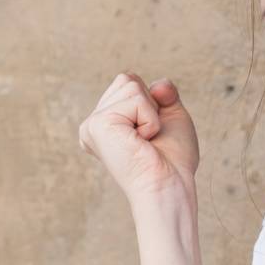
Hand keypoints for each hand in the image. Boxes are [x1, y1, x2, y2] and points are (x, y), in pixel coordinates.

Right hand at [78, 73, 200, 203]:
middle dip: (150, 104)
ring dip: (150, 112)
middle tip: (149, 138)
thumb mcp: (171, 116)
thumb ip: (164, 92)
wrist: (169, 184)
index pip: (128, 82)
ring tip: (144, 140)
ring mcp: (92, 123)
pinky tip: (141, 142)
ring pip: (130, 84)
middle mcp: (94, 123)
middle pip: (127, 79)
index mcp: (107, 122)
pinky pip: (135, 98)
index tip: (152, 134)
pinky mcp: (97, 124)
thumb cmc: (172, 159)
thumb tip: (158, 83)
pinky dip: (149, 119)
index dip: (152, 102)